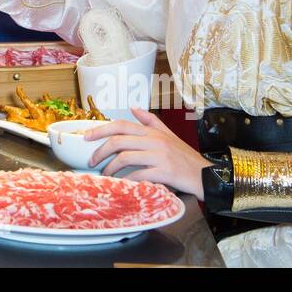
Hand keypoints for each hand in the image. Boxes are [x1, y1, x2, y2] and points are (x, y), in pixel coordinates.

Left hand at [82, 108, 210, 196]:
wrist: (206, 175)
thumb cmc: (185, 157)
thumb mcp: (169, 135)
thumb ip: (150, 121)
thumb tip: (133, 108)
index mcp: (153, 131)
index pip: (121, 125)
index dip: (101, 129)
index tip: (86, 136)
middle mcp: (155, 141)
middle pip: (119, 141)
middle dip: (100, 151)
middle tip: (91, 161)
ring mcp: (159, 156)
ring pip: (125, 157)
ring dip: (110, 168)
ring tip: (105, 175)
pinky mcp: (164, 172)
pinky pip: (138, 175)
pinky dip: (126, 180)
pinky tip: (121, 184)